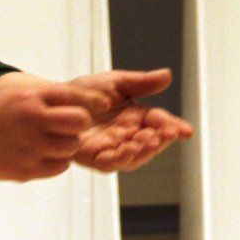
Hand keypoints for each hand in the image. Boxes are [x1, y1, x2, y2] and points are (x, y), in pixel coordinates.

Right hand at [0, 77, 106, 182]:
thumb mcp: (15, 96)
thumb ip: (45, 98)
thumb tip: (84, 103)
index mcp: (30, 98)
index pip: (73, 95)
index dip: (92, 100)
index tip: (103, 104)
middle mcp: (34, 120)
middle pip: (79, 121)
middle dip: (79, 124)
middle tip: (69, 127)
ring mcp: (32, 147)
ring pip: (72, 146)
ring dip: (68, 144)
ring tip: (51, 142)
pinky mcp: (29, 170)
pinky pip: (61, 166)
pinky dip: (58, 162)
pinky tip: (43, 155)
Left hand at [65, 68, 194, 172]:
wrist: (54, 101)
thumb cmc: (84, 92)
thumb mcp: (116, 82)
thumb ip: (141, 82)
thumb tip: (167, 75)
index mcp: (135, 117)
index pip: (159, 123)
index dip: (173, 127)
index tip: (185, 130)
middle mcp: (125, 135)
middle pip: (149, 144)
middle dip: (160, 140)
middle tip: (167, 133)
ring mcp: (110, 148)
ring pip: (132, 158)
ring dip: (144, 151)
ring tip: (150, 141)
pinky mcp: (92, 158)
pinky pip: (108, 163)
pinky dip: (120, 158)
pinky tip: (126, 149)